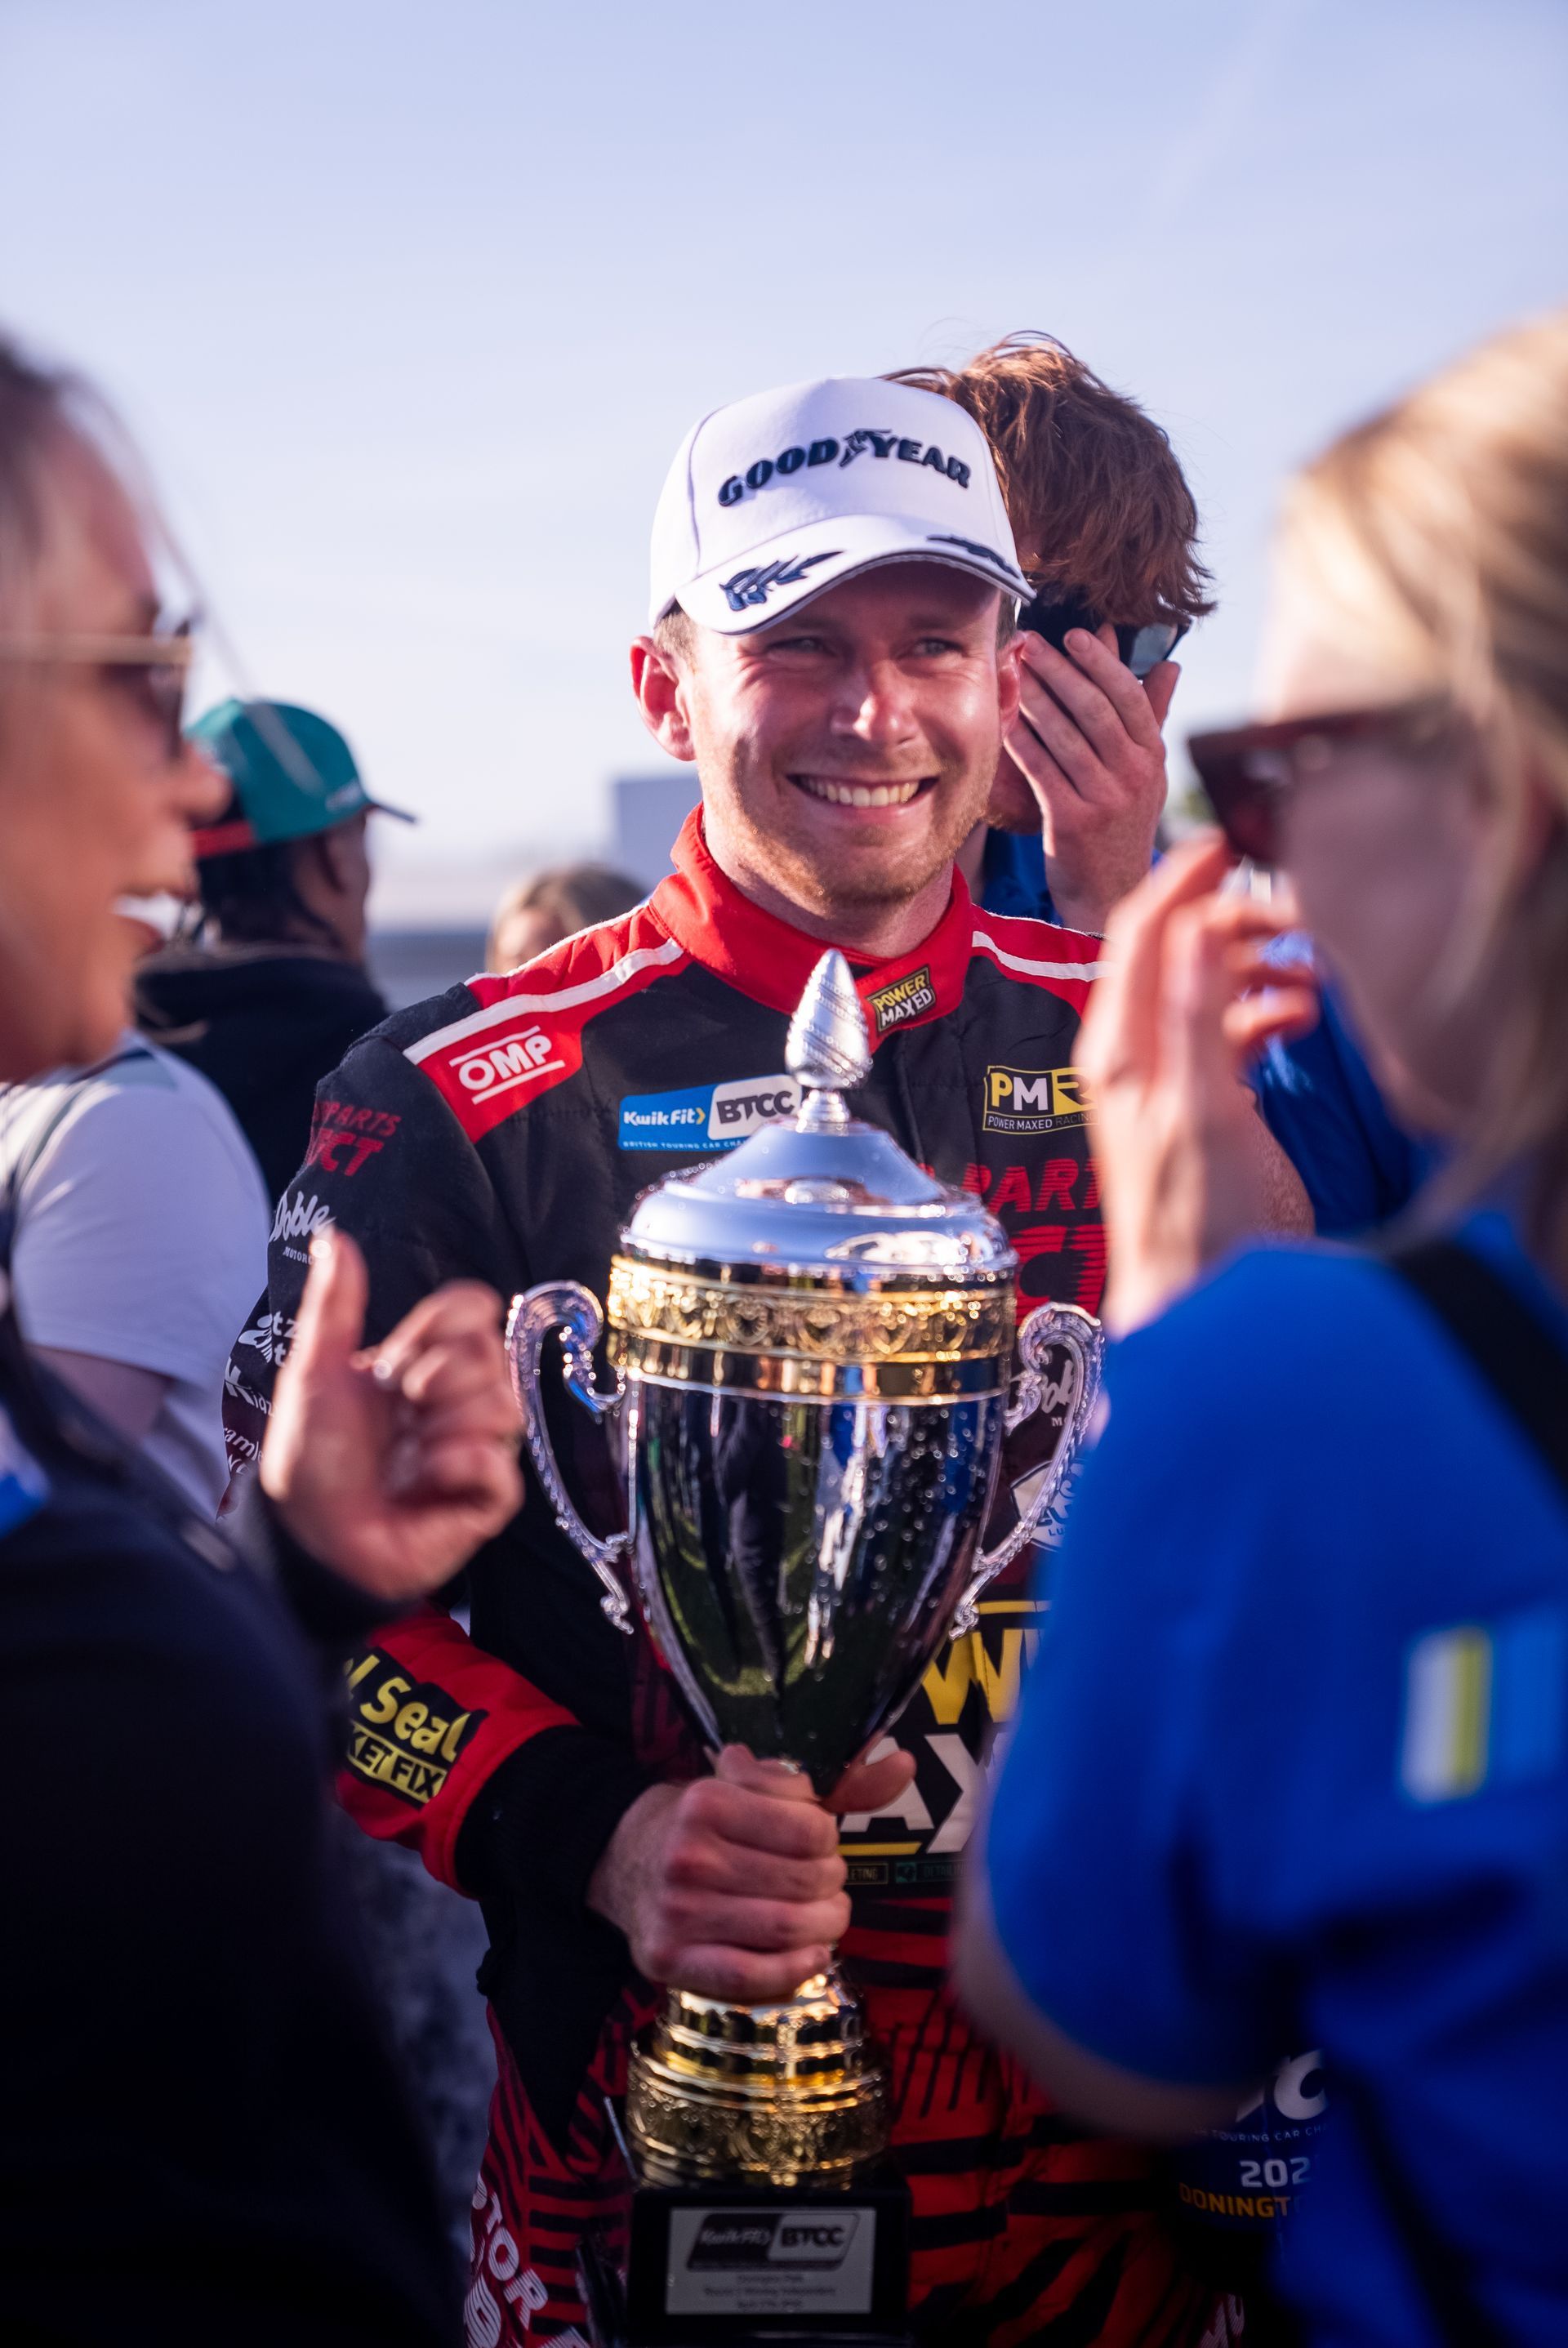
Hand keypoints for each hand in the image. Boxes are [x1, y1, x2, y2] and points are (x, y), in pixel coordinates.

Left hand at [259, 1230, 521, 1603]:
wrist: (308, 1540)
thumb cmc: (308, 1461)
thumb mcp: (313, 1373)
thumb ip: (335, 1305)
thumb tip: (333, 1235)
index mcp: (422, 1365)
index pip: (474, 1313)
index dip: (445, 1325)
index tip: (400, 1354)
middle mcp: (456, 1403)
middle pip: (494, 1354)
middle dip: (439, 1377)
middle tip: (401, 1406)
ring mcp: (475, 1450)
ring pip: (505, 1408)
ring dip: (445, 1428)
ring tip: (409, 1454)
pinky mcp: (485, 1501)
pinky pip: (500, 1468)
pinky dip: (456, 1470)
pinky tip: (421, 1485)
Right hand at [587, 1742, 916, 2001]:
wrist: (625, 1860)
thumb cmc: (707, 1823)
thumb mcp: (758, 1788)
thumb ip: (834, 1784)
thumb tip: (905, 1763)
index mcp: (709, 1801)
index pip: (811, 1829)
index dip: (830, 1840)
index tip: (821, 1843)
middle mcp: (689, 1855)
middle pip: (805, 1882)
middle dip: (831, 1885)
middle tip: (827, 1884)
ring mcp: (676, 1912)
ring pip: (786, 1930)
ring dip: (823, 1927)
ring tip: (826, 1918)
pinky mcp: (669, 1959)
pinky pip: (750, 1976)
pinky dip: (794, 1969)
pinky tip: (811, 1955)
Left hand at [1002, 624, 1179, 933]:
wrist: (1110, 893)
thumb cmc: (1122, 825)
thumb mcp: (1147, 773)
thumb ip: (1152, 717)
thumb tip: (1169, 664)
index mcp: (1154, 756)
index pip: (1129, 696)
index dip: (1100, 661)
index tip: (1074, 634)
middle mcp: (1134, 776)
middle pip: (1093, 709)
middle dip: (1059, 671)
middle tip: (1030, 644)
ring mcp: (1104, 799)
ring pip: (1063, 735)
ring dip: (1034, 699)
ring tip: (1013, 673)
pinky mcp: (1072, 821)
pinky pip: (1040, 769)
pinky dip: (1021, 741)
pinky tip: (1004, 719)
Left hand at [1076, 832, 1318, 1334]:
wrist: (1197, 1296)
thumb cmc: (1192, 1219)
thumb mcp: (1198, 1110)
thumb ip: (1195, 1018)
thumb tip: (1194, 926)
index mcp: (1120, 1043)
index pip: (1142, 930)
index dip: (1183, 877)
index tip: (1230, 839)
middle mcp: (1135, 1049)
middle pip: (1180, 947)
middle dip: (1237, 921)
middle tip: (1299, 916)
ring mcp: (1169, 1071)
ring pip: (1211, 982)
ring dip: (1258, 964)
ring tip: (1310, 972)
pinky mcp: (1205, 1096)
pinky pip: (1232, 1025)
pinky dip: (1267, 1008)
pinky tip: (1300, 1017)